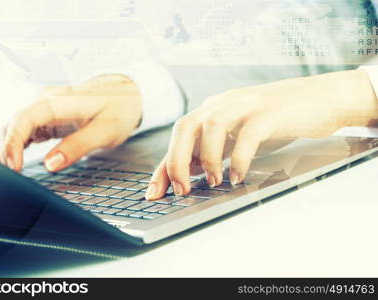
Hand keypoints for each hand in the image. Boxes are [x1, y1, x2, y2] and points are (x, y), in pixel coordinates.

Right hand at [0, 75, 141, 171]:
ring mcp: (46, 107)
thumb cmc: (119, 109)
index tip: (14, 166)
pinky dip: (18, 144)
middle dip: (6, 149)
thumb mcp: (106, 130)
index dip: (13, 142)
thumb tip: (51, 164)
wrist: (127, 95)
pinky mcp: (49, 116)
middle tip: (8, 176)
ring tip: (8, 171)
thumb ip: (78, 146)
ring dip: (9, 147)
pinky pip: (26, 129)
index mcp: (60, 100)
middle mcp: (47, 100)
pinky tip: (16, 159)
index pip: (26, 118)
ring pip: (17, 126)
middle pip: (15, 123)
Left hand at [145, 70, 377, 199]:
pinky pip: (248, 134)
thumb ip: (216, 146)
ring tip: (214, 182)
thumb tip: (192, 170)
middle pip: (185, 126)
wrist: (320, 98)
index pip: (178, 136)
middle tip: (182, 190)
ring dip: (208, 159)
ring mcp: (247, 105)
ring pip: (212, 126)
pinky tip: (238, 176)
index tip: (154, 192)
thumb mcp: (238, 132)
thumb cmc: (277, 119)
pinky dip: (240, 158)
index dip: (163, 165)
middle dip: (177, 160)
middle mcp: (224, 103)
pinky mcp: (270, 112)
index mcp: (213, 109)